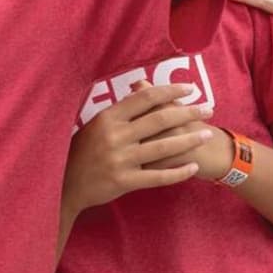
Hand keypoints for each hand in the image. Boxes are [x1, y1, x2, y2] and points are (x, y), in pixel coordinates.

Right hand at [62, 83, 213, 214]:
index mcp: (108, 117)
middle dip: (188, 113)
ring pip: (164, 147)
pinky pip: (158, 176)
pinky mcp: (124, 181)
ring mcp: (121, 159)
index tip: (189, 88)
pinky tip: (193, 167)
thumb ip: (119, 111)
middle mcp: (115, 135)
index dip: (170, 91)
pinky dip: (178, 172)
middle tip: (207, 109)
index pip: (145, 98)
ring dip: (189, 140)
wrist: (64, 183)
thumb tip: (142, 89)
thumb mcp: (95, 125)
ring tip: (206, 134)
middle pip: (160, 119)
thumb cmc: (81, 151)